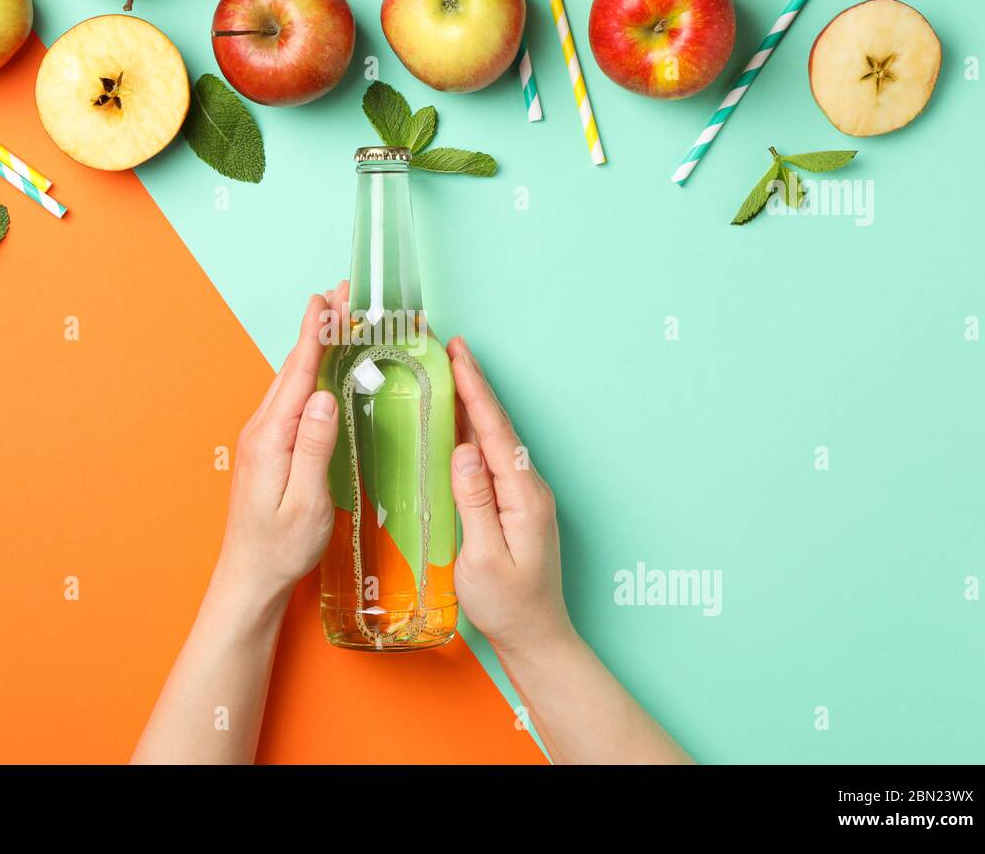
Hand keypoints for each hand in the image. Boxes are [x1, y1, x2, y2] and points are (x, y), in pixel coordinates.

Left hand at [215, 285, 346, 600]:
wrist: (250, 578)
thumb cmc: (281, 547)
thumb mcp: (306, 501)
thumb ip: (314, 447)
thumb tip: (325, 397)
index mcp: (272, 438)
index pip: (298, 373)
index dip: (315, 333)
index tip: (327, 299)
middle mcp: (261, 430)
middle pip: (293, 368)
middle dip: (318, 328)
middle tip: (341, 296)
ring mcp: (261, 439)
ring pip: (290, 381)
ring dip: (314, 348)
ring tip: (336, 321)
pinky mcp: (267, 449)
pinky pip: (290, 400)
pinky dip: (309, 375)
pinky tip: (322, 372)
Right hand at [447, 336, 575, 655]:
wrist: (536, 638)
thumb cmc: (508, 607)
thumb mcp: (483, 558)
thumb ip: (474, 503)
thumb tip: (463, 451)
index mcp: (523, 496)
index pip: (493, 431)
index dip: (474, 389)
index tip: (458, 353)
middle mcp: (528, 488)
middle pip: (495, 425)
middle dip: (472, 383)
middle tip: (448, 346)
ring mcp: (523, 496)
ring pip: (493, 438)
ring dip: (471, 403)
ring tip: (448, 371)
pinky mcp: (513, 506)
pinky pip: (490, 458)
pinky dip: (472, 431)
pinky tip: (456, 423)